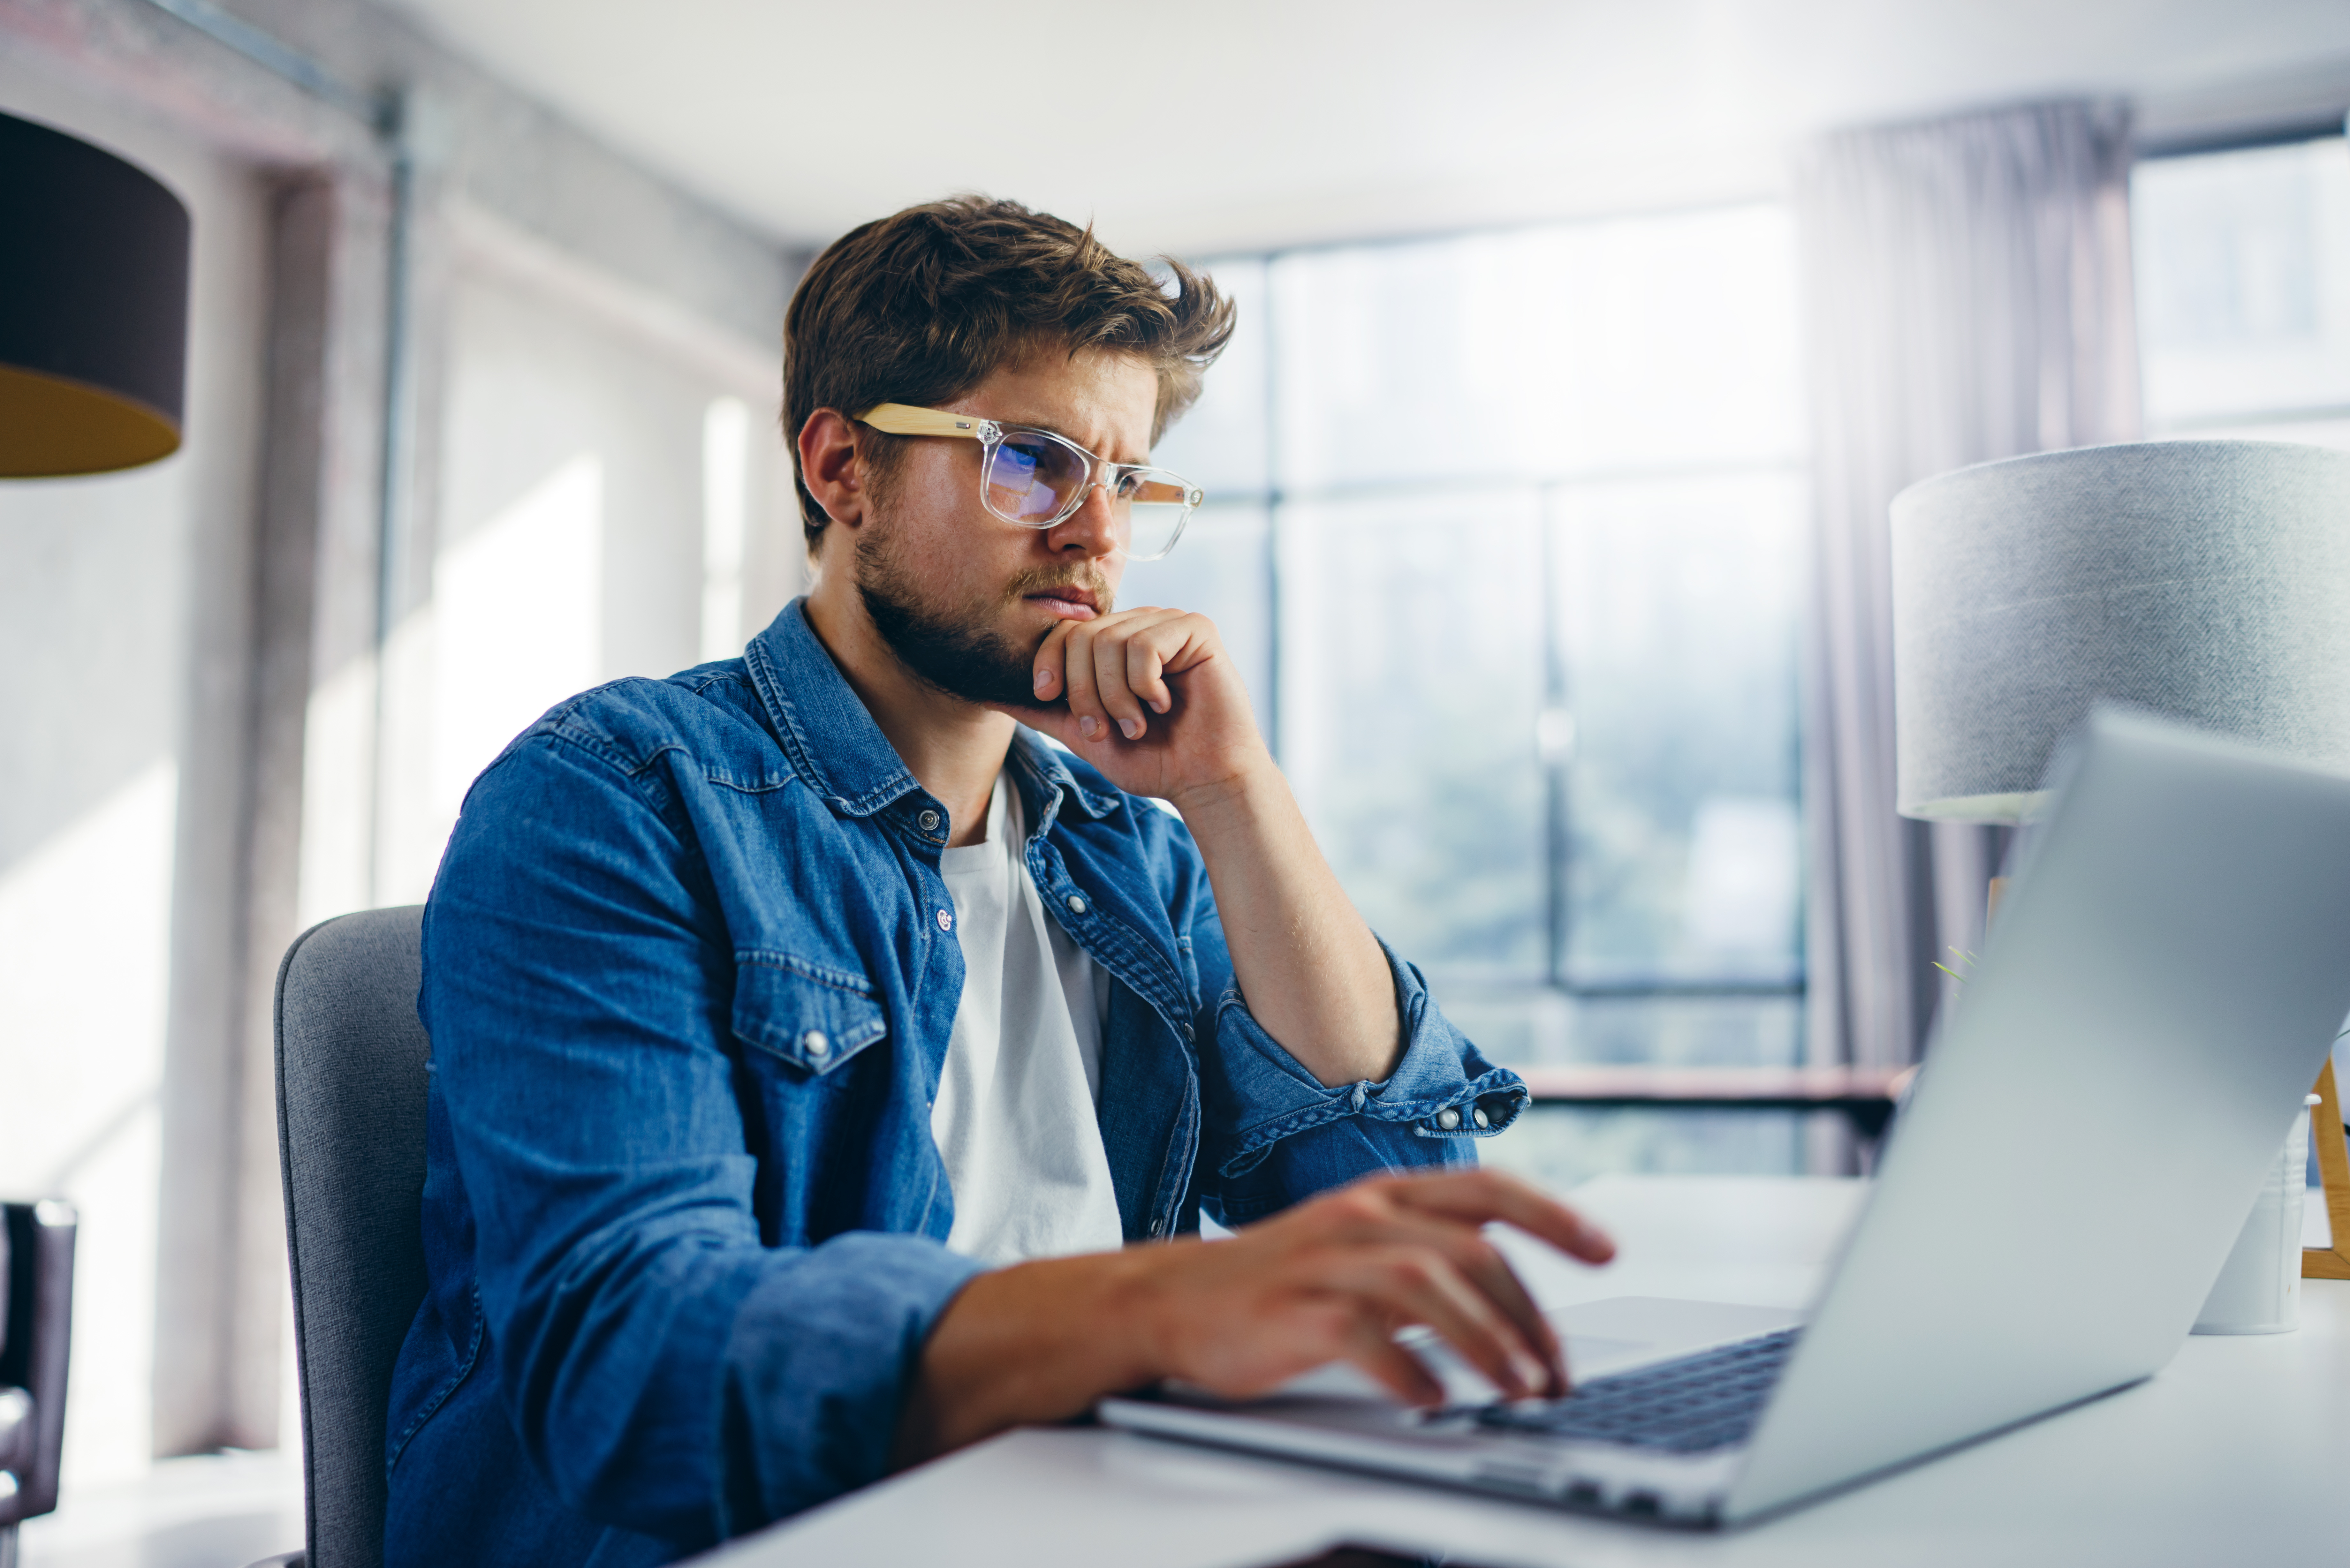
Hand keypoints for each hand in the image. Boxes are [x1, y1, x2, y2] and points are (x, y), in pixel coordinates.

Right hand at [896, 1169, 1616, 1462]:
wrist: (1173, 1300)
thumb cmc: (1280, 1282)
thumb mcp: (1363, 1249)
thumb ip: (1432, 1257)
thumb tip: (1517, 1298)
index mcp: (1386, 1195)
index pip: (1488, 1189)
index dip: (1553, 1214)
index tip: (1607, 1248)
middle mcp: (1362, 1215)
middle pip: (1471, 1249)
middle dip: (1528, 1314)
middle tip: (1557, 1373)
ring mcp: (1326, 1259)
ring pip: (1427, 1282)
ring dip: (1485, 1339)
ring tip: (1518, 1389)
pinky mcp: (1294, 1309)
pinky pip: (1364, 1334)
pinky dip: (1408, 1369)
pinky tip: (1433, 1399)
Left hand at [990, 606, 1265, 807]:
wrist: (1202, 780)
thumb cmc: (1151, 758)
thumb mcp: (1084, 733)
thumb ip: (1043, 709)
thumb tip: (986, 693)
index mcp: (1113, 643)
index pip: (1063, 633)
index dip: (1048, 664)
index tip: (1048, 697)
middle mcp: (1139, 625)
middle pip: (1083, 637)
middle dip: (1085, 692)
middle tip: (1107, 729)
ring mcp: (1168, 623)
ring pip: (1111, 641)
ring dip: (1117, 697)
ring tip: (1138, 723)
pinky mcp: (1196, 630)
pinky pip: (1146, 644)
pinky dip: (1146, 685)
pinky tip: (1164, 704)